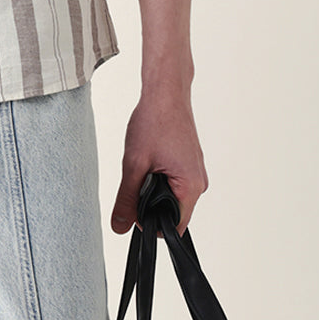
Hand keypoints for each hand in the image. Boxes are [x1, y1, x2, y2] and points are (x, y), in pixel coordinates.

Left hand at [110, 87, 206, 236]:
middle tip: (136, 176)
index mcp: (191, 187)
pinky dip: (159, 175)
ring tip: (144, 162)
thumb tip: (119, 226)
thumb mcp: (134, 164)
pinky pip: (174, 181)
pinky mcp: (189, 162)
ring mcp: (195, 171)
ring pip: (171, 195)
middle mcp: (199, 182)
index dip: (150, 222)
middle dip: (150, 202)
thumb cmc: (155, 121)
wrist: (166, 92)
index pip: (174, 226)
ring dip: (153, 187)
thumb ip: (127, 199)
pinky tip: (150, 157)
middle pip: (171, 212)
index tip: (134, 206)